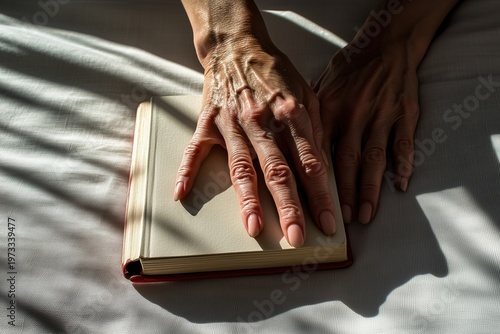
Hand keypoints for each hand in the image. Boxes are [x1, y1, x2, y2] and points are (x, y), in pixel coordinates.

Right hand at [174, 34, 336, 246]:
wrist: (238, 47)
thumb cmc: (275, 73)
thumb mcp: (307, 94)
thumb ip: (314, 130)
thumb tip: (322, 167)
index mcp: (291, 116)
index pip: (310, 164)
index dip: (320, 195)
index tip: (328, 222)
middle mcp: (261, 123)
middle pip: (278, 171)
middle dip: (289, 207)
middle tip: (296, 238)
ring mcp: (232, 125)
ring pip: (242, 168)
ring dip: (248, 200)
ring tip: (254, 228)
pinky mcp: (208, 123)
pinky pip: (195, 150)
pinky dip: (187, 171)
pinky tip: (182, 194)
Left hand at [314, 41, 418, 223]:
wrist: (384, 45)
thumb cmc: (347, 69)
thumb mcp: (319, 88)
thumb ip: (309, 118)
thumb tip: (292, 148)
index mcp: (329, 110)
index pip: (321, 153)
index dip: (318, 182)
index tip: (314, 205)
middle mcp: (354, 115)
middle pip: (348, 162)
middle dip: (344, 194)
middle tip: (342, 220)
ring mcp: (381, 116)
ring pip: (375, 159)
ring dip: (370, 189)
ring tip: (366, 214)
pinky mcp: (404, 114)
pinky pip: (404, 144)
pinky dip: (403, 165)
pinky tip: (400, 185)